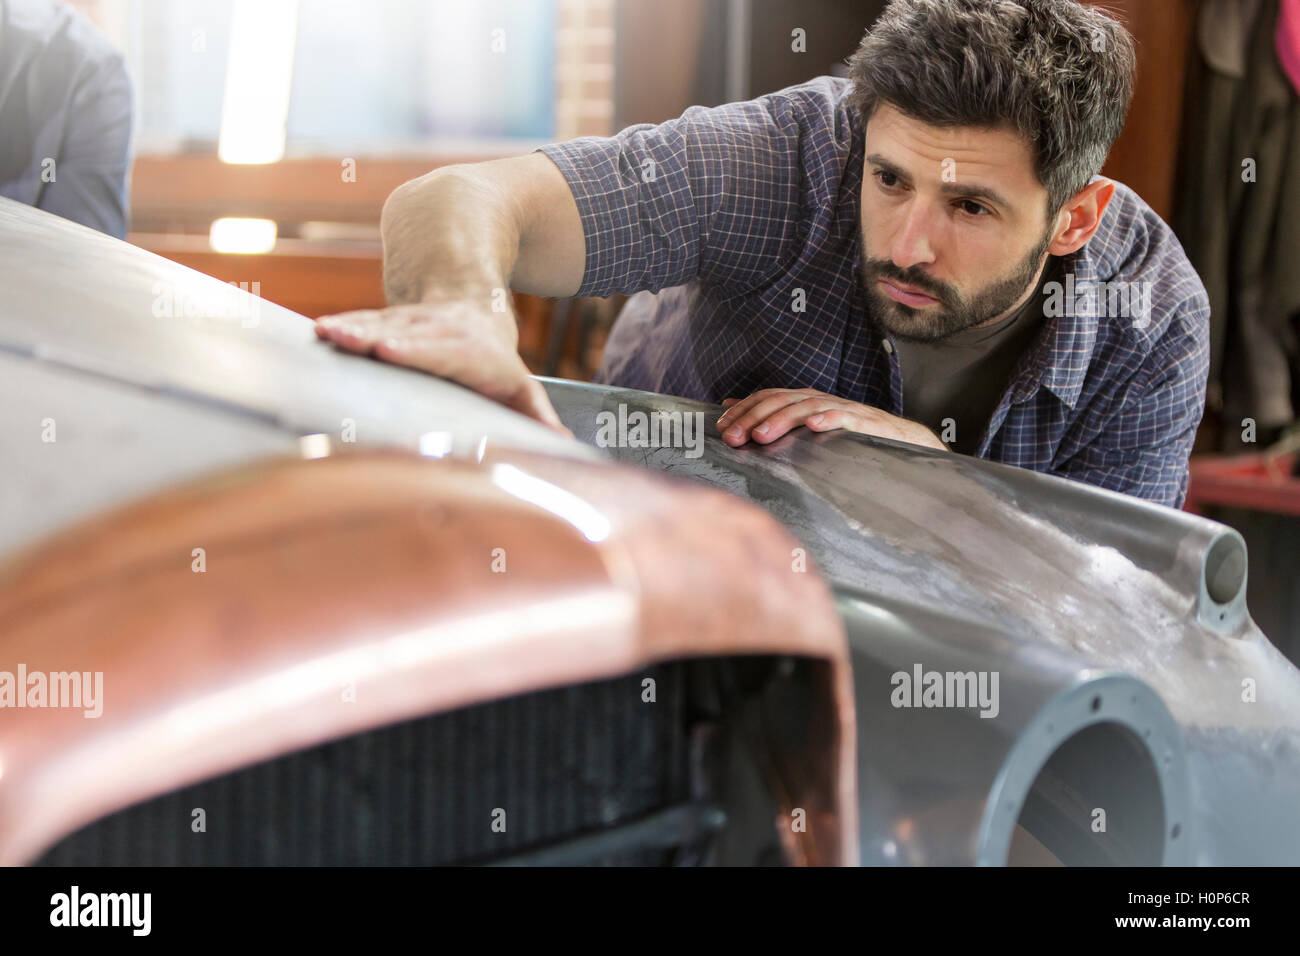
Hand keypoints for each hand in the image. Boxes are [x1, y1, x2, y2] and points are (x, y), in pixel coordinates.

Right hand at [315, 301, 567, 433]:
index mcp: (473, 353)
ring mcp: (414, 322)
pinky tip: (320, 330)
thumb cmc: (496, 366)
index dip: (417, 351)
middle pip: (409, 335)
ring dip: (354, 329)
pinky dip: (344, 325)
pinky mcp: (391, 319)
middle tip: (356, 343)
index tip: (390, 352)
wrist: (475, 309)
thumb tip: (562, 442)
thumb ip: (537, 415)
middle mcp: (441, 332)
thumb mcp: (521, 389)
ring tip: (327, 334)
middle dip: (380, 338)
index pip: (444, 353)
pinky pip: (366, 321)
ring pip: (383, 323)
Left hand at [715, 388, 946, 449]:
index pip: (768, 397)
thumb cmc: (853, 439)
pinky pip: (845, 417)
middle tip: (731, 437)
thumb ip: (777, 419)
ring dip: (781, 420)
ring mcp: (843, 409)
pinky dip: (828, 419)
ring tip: (760, 435)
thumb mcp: (811, 429)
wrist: (905, 443)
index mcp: (806, 401)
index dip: (743, 409)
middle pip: (781, 400)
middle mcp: (821, 400)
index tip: (721, 426)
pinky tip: (813, 427)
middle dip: (753, 417)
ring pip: (807, 407)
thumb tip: (733, 408)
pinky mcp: (865, 423)